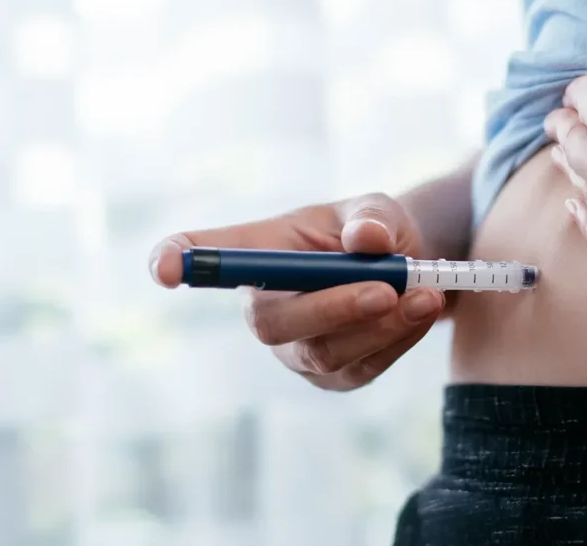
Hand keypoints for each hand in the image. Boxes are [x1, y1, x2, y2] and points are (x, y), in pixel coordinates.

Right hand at [147, 193, 445, 390]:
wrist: (412, 270)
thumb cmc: (376, 233)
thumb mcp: (378, 210)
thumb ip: (372, 218)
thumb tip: (366, 239)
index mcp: (262, 252)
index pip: (206, 255)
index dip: (177, 260)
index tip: (162, 268)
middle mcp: (267, 305)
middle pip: (272, 323)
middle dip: (331, 308)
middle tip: (386, 289)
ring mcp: (295, 348)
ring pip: (323, 353)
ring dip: (378, 328)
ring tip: (423, 296)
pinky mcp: (332, 376)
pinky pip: (361, 369)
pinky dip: (397, 340)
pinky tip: (423, 311)